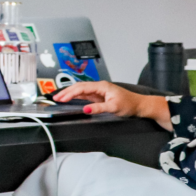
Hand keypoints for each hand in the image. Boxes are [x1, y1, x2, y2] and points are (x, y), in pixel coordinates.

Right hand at [53, 81, 171, 130]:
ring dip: (70, 93)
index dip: (69, 93)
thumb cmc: (130, 104)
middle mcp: (99, 87)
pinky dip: (76, 96)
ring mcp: (99, 91)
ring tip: (60, 98)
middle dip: (66, 92)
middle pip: (79, 87)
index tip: (61, 98)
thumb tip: (85, 109)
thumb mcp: (113, 107)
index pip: (81, 88)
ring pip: (81, 90)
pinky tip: (71, 99)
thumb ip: (98, 108)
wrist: (140, 106)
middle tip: (56, 98)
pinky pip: (85, 95)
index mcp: (101, 86)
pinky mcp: (100, 96)